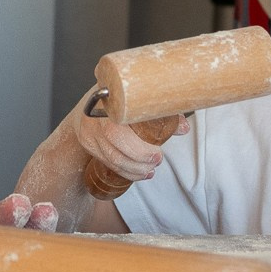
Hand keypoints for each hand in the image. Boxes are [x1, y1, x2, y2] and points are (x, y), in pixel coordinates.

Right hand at [71, 110, 186, 186]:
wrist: (94, 100)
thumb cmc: (121, 98)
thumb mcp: (139, 99)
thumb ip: (159, 112)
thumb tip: (183, 127)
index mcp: (108, 103)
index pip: (120, 130)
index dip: (140, 148)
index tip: (159, 153)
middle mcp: (94, 118)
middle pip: (115, 149)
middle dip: (140, 160)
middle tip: (157, 161)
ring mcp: (88, 132)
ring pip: (112, 159)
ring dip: (134, 170)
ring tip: (150, 170)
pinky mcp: (87, 144)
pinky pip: (107, 163)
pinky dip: (126, 171)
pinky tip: (139, 174)